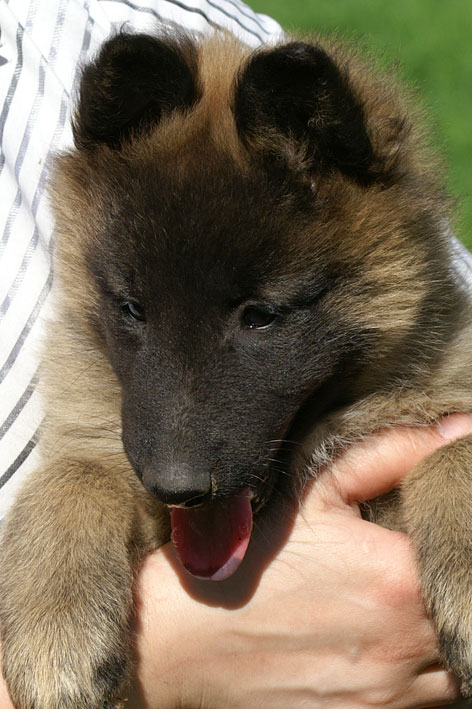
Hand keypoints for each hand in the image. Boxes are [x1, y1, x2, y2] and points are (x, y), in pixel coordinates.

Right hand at [128, 415, 470, 707]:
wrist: (177, 639)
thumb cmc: (245, 555)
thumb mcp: (313, 489)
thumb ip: (391, 454)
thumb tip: (457, 429)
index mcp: (399, 578)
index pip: (470, 548)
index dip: (461, 533)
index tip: (435, 522)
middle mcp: (406, 647)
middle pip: (466, 607)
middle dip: (453, 580)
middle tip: (408, 565)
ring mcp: (388, 698)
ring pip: (454, 666)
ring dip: (439, 633)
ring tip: (391, 603)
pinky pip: (423, 702)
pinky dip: (415, 672)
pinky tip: (376, 644)